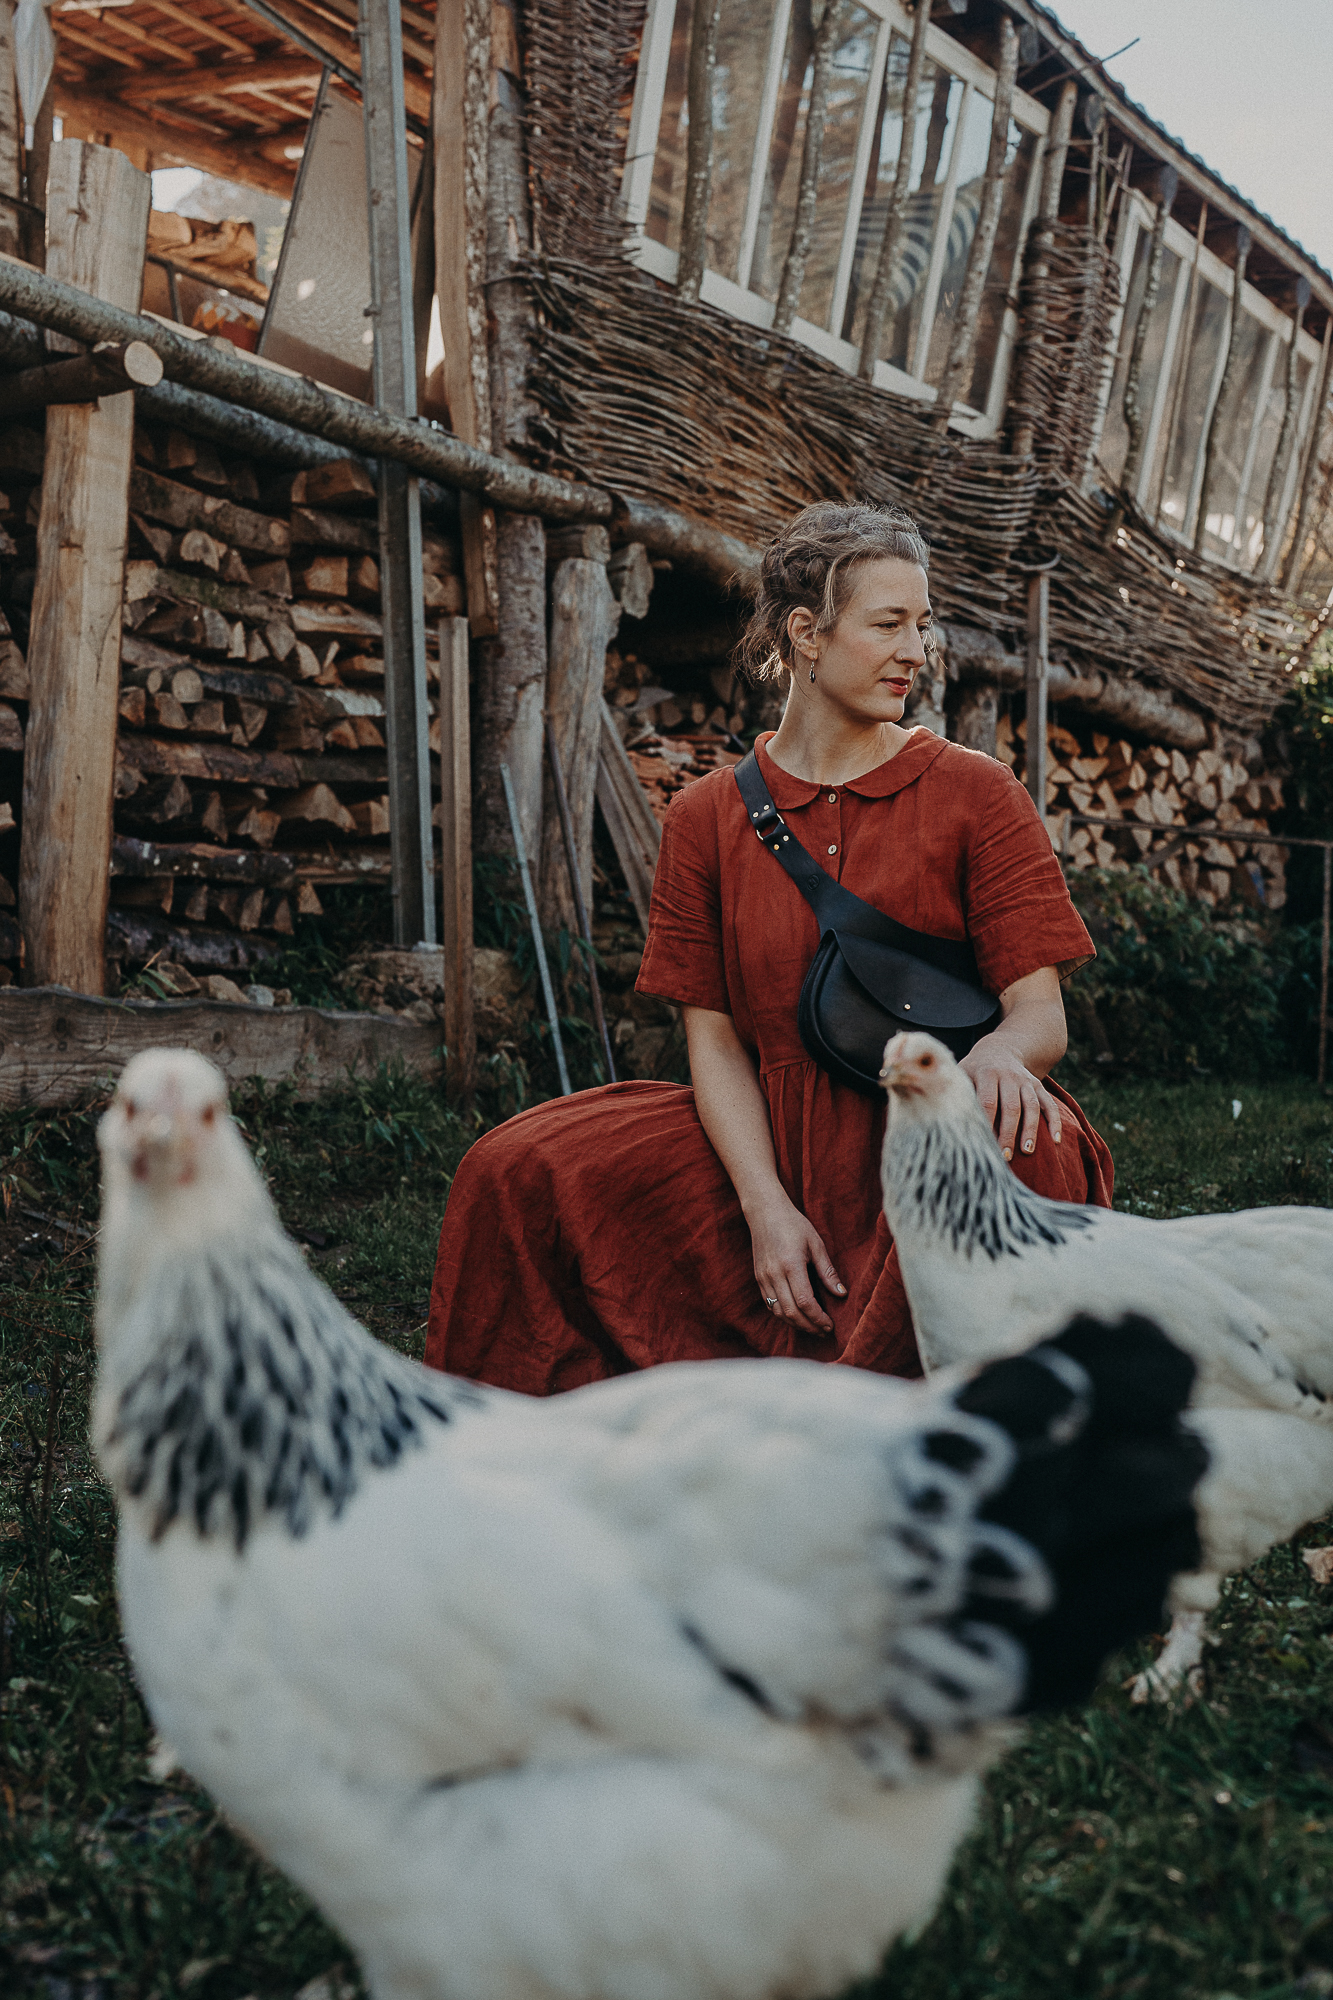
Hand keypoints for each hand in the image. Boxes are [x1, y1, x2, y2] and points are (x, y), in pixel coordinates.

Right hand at [745, 1190, 845, 1334]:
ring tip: (812, 1327)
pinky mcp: (758, 1278)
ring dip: (796, 1324)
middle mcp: (774, 1274)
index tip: (830, 1325)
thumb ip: (827, 1271)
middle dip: (809, 1326)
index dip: (818, 1318)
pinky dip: (784, 1314)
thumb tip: (841, 1294)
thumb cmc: (794, 1224)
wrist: (764, 1212)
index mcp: (791, 1265)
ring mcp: (763, 1278)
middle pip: (791, 1312)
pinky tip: (797, 1315)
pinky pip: (770, 1304)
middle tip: (824, 1331)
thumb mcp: (816, 1244)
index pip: (805, 1302)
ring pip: (778, 1312)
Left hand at [960, 1036, 1062, 1162]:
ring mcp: (1025, 1081)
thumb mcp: (961, 1072)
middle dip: (1008, 1133)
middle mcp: (1008, 1076)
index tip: (984, 1144)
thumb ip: (955, 1091)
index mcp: (986, 1073)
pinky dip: (1054, 1121)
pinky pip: (1049, 1104)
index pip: (988, 1101)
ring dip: (1030, 1130)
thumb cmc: (973, 1070)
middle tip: (1005, 1157)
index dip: (987, 1124)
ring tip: (1027, 1151)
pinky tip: (1055, 1140)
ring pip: (1031, 1106)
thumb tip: (944, 1119)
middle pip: (1011, 1107)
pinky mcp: (1038, 1085)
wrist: (999, 1049)